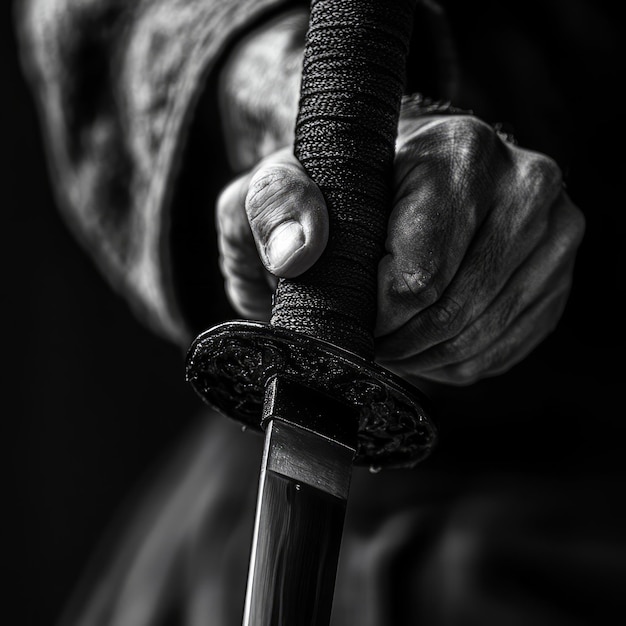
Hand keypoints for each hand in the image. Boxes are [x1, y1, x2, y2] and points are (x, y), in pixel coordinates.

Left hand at [216, 112, 584, 385]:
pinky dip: (453, 360)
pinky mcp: (555, 278)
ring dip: (422, 355)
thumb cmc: (336, 188)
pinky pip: (502, 350)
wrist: (388, 183)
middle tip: (363, 332)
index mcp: (462, 153)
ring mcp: (552, 235)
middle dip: (396, 340)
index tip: (346, 312)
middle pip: (453, 313)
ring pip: (479, 339)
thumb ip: (274, 205)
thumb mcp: (281, 184)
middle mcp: (525, 187)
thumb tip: (297, 254)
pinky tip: (424, 338)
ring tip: (390, 335)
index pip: (419, 278)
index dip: (372, 315)